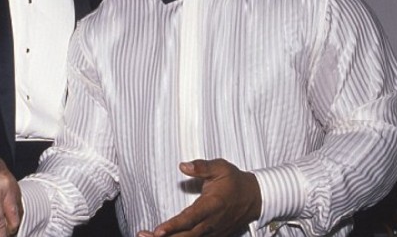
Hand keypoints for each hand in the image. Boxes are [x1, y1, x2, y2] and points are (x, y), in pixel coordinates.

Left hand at [137, 158, 260, 236]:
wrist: (253, 197)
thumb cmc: (234, 181)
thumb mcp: (220, 167)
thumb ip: (202, 167)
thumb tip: (183, 166)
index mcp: (212, 205)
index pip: (190, 218)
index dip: (174, 226)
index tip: (158, 230)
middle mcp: (211, 223)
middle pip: (186, 236)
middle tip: (142, 235)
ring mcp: (212, 232)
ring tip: (145, 236)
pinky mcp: (212, 235)